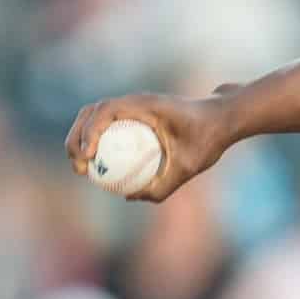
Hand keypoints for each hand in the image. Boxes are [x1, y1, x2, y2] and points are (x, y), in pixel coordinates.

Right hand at [65, 88, 238, 202]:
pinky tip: (100, 166)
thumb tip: (130, 197)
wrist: (223, 119)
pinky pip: (109, 124)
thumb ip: (163, 186)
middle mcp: (136, 101)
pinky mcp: (135, 113)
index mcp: (146, 105)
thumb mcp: (189, 167)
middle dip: (76, 138)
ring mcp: (134, 105)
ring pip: (95, 116)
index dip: (89, 132)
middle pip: (91, 112)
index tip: (88, 157)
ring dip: (82, 138)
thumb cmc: (209, 139)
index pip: (105, 111)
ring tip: (83, 168)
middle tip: (79, 168)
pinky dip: (98, 140)